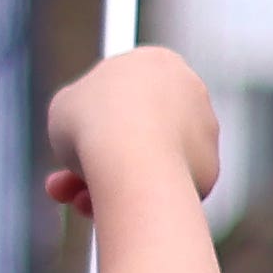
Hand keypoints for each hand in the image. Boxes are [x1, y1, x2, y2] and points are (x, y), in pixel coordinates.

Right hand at [38, 48, 223, 225]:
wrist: (133, 162)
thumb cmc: (94, 124)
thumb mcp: (65, 104)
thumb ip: (79, 107)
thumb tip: (83, 121)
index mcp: (157, 62)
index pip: (119, 93)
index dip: (87, 121)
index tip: (70, 139)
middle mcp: (190, 91)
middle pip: (134, 129)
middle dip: (94, 160)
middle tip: (63, 184)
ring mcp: (203, 132)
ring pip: (145, 161)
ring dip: (108, 184)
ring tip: (79, 202)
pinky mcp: (209, 170)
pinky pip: (162, 185)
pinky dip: (138, 198)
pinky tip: (109, 211)